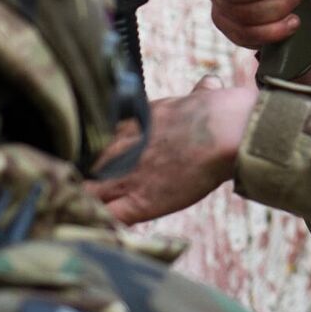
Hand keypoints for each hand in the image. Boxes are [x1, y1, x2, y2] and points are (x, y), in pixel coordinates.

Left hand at [87, 75, 257, 224]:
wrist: (222, 132)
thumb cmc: (219, 112)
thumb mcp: (201, 94)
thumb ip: (200, 92)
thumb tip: (210, 85)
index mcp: (135, 122)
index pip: (104, 138)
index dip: (103, 151)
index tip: (107, 160)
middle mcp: (123, 148)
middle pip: (88, 164)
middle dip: (88, 175)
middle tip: (90, 186)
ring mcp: (128, 176)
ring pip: (90, 191)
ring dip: (90, 199)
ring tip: (89, 209)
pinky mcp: (140, 202)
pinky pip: (109, 216)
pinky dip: (106, 222)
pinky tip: (103, 227)